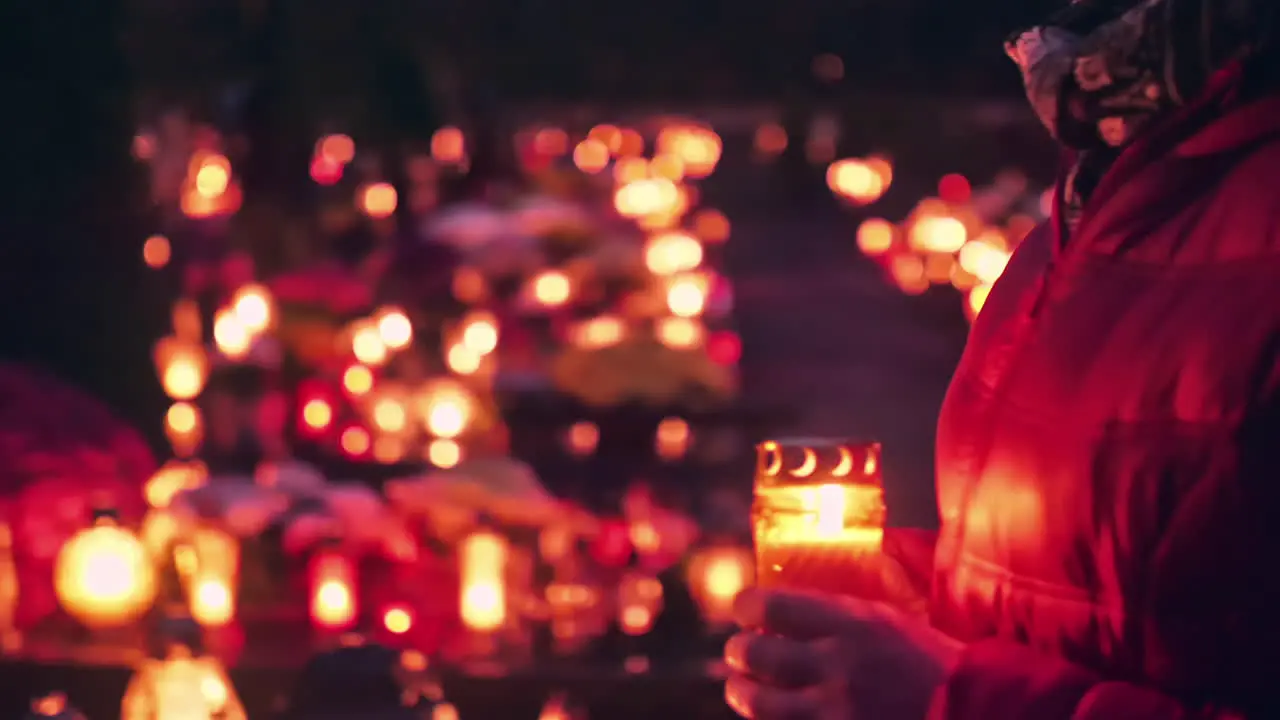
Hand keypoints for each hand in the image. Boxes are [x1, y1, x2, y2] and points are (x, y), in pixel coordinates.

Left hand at [724, 588, 961, 719]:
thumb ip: (841, 613)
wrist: (969, 713)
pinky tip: (775, 716)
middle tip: (740, 651)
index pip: (770, 605)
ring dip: (741, 691)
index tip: (743, 609)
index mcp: (849, 624)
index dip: (745, 606)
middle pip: (754, 653)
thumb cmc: (932, 664)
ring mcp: (832, 710)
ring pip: (757, 701)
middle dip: (738, 651)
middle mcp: (834, 665)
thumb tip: (794, 598)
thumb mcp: (889, 621)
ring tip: (741, 688)